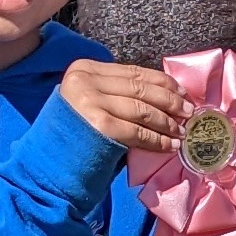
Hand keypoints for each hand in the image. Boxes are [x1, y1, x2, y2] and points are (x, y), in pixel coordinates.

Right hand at [59, 59, 187, 152]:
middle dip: (170, 101)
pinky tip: (170, 146)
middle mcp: (85, 80)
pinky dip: (157, 140)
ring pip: (142, 110)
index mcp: (84, 69)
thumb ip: (117, 92)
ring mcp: (90, 101)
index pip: (133, 72)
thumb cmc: (74, 135)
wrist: (46, 167)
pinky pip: (137, 131)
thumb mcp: (91, 102)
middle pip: (140, 88)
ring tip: (181, 131)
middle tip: (189, 113)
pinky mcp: (98, 125)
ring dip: (167, 123)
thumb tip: (165, 93)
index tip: (183, 92)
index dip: (163, 82)